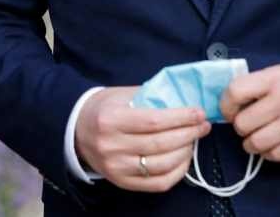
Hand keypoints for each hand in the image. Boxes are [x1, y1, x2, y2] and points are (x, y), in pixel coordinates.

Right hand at [74, 86, 209, 192]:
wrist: (76, 131)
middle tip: (203, 126)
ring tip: (194, 140)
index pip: (154, 121)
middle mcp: (112, 146)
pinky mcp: (122, 182)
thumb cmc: (103, 109)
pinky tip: (184, 159)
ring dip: (185, 152)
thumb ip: (150, 97)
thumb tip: (183, 102)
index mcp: (111, 120)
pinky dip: (177, 173)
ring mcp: (117, 167)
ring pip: (162, 165)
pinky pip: (157, 183)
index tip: (198, 113)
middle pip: (160, 143)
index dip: (181, 118)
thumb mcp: (122, 95)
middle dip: (188, 134)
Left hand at [220, 62, 279, 161]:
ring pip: (256, 142)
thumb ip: (259, 82)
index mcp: (276, 77)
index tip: (229, 112)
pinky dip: (269, 153)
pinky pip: (275, 155)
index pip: (236, 91)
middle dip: (241, 128)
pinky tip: (272, 145)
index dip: (226, 105)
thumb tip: (230, 99)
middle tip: (247, 126)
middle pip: (243, 123)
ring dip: (251, 144)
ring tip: (256, 139)